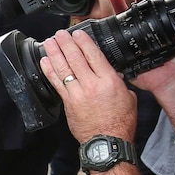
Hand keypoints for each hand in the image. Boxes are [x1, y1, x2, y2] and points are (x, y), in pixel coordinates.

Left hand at [40, 29, 136, 143]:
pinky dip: (49, 71)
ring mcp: (78, 93)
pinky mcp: (68, 102)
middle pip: (76, 59)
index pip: (94, 55)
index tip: (77, 33)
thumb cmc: (120, 122)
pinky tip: (45, 61)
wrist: (107, 141)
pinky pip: (56, 83)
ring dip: (54, 53)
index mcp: (110, 81)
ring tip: (49, 42)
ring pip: (63, 68)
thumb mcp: (129, 97)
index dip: (84, 42)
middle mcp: (92, 85)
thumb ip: (118, 82)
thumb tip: (111, 73)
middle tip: (59, 34)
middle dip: (66, 43)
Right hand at [108, 0, 174, 94]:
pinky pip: (113, 42)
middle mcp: (144, 34)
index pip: (151, 10)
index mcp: (158, 29)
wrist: (172, 80)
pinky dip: (108, 30)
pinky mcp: (124, 53)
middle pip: (134, 12)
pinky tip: (107, 19)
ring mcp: (132, 43)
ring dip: (118, 9)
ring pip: (121, 23)